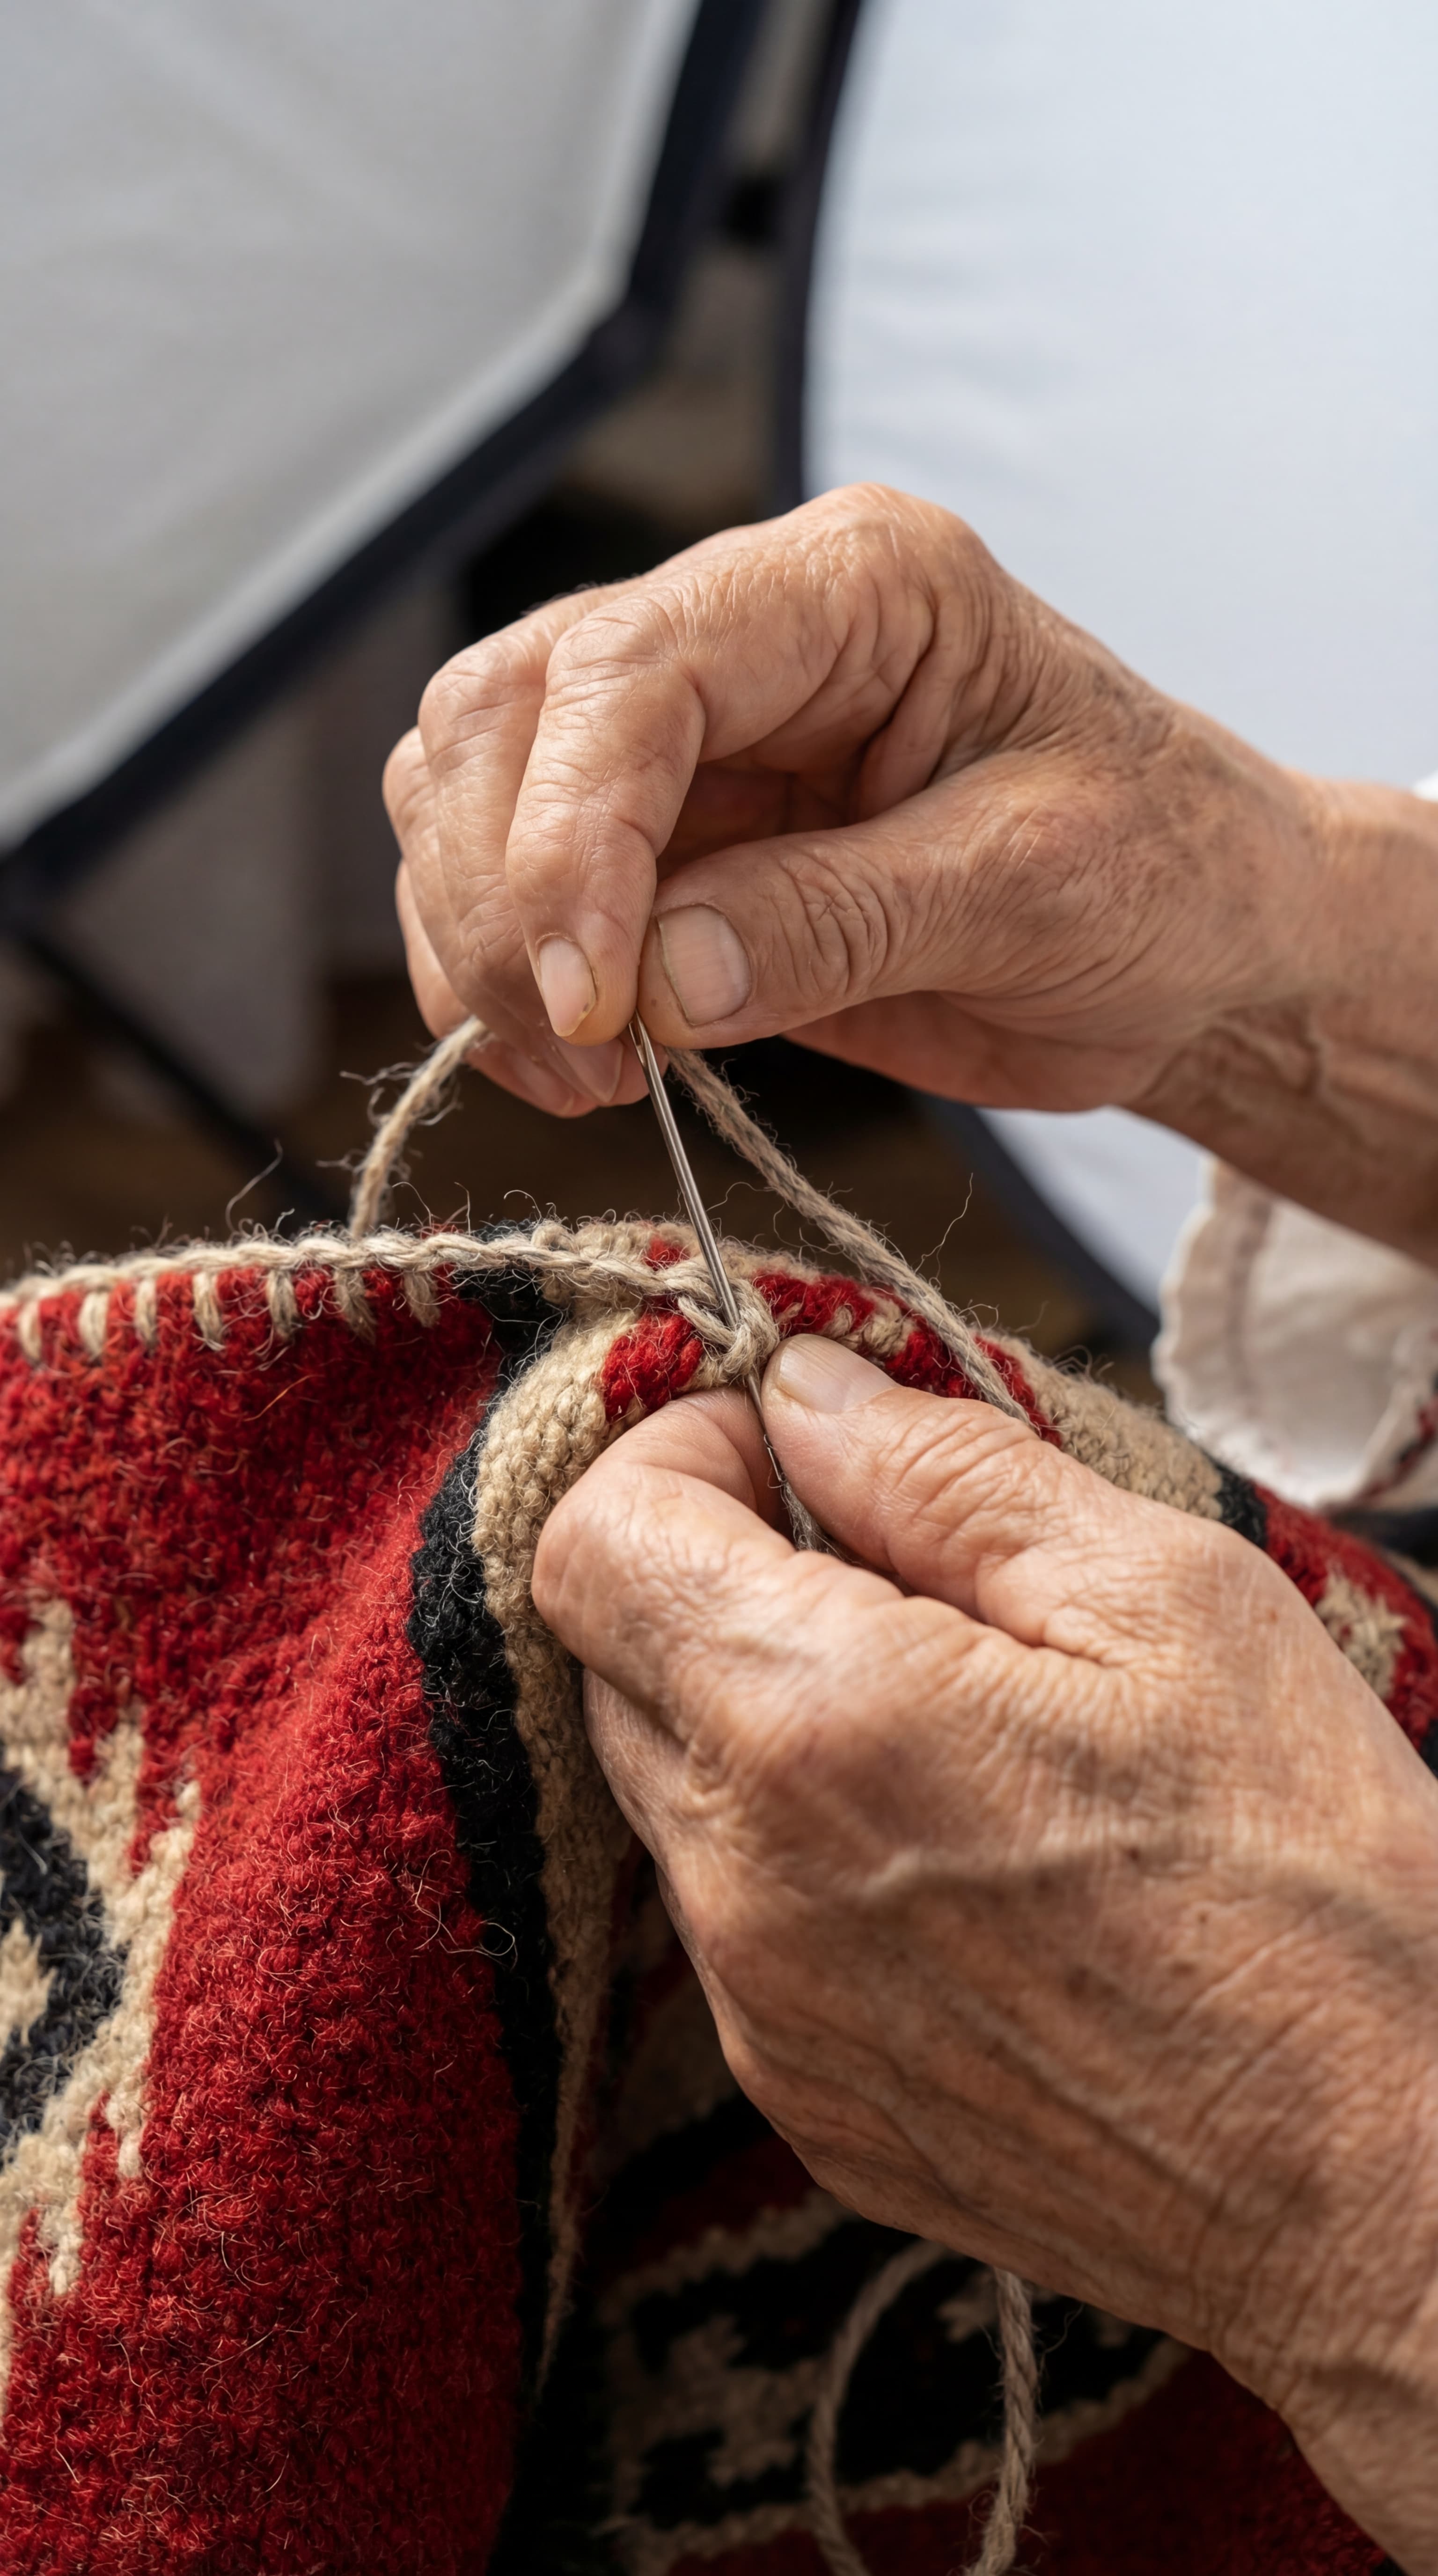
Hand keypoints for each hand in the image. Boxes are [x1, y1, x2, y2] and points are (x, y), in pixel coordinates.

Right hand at [387, 485, 1437, 1254]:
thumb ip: (844, 923)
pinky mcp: (661, 841)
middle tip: (579, 1054)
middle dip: (502, 899)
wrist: (1197, 943)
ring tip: (590, 1076)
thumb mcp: (1040, 894)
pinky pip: (506, 886)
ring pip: (466, 791)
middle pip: (505, 716)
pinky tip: (582, 1066)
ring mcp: (687, 737)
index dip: (569, 837)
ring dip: (480, 946)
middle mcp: (743, 630)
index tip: (592, 999)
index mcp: (855, 585)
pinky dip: (500, 984)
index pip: (632, 669)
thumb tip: (655, 981)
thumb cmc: (1163, 877)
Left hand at [531, 1337, 1437, 2569]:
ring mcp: (764, 2018)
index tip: (785, 1451)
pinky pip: (738, 1931)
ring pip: (676, 1797)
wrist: (1386, 2187)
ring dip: (764, 1720)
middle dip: (718, 1577)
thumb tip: (810, 1391)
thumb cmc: (1313, 1884)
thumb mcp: (1168, 1600)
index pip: (595, 1545)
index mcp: (816, 1724)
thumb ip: (950, 1473)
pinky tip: (965, 1863)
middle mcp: (746, 1885)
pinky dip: (804, 1858)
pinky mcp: (808, 2108)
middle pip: (618, 1665)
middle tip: (894, 1571)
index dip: (673, 1459)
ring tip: (957, 1727)